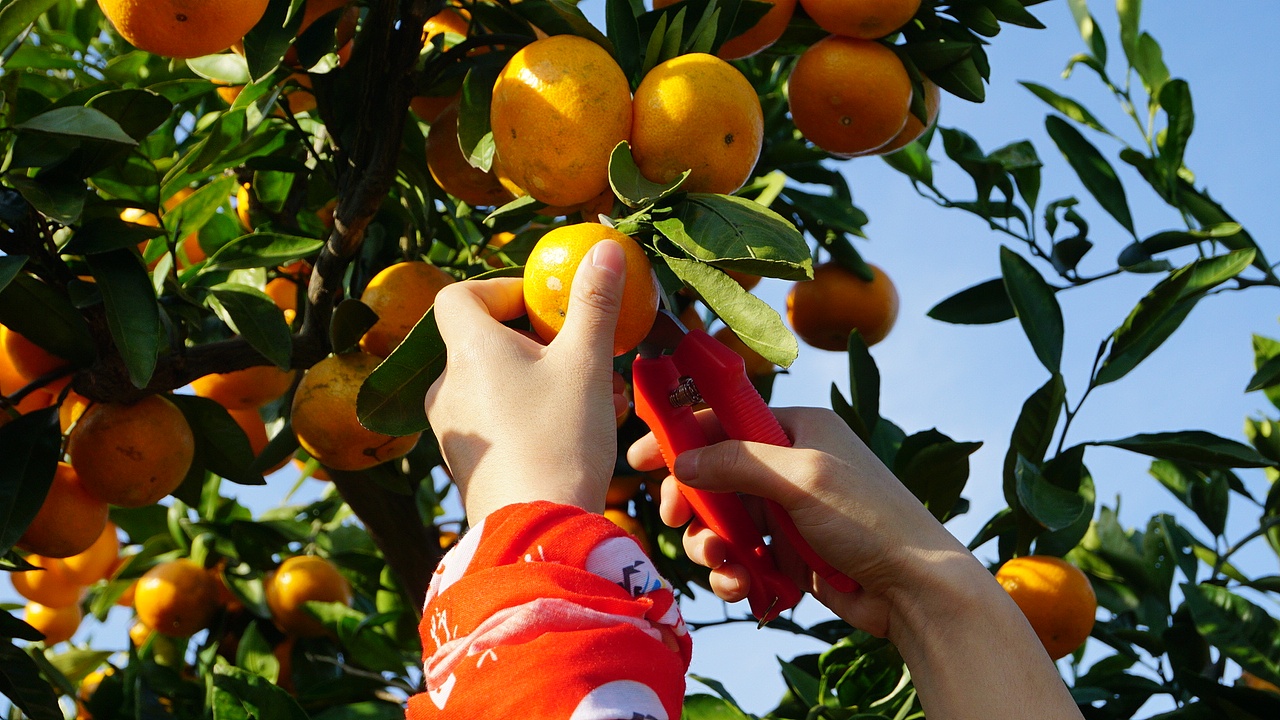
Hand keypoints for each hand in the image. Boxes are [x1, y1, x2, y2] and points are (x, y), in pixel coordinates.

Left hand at [425, 240, 627, 522]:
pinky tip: (582, 432)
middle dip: (543, 342)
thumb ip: (594, 302)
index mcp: (467, 351)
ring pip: (500, 384)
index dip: (501, 290)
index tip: (546, 306)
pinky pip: (499, 420)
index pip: (458, 295)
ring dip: (548, 380)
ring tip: (602, 397)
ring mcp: (454, 429)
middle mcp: (448, 386)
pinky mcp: (468, 464)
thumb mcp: (586, 363)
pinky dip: (535, 414)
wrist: (538, 531)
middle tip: (590, 355)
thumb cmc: (561, 440)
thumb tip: (604, 246)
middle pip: (487, 341)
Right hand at [627, 407, 977, 636]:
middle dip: (692, 502)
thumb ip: (738, 463)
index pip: (724, 420)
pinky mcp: (789, 554)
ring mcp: (788, 512)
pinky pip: (742, 558)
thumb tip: (682, 462)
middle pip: (714, 475)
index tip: (640, 459)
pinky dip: (735, 573)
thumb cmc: (870, 519)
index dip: (680, 436)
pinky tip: (745, 588)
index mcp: (798, 429)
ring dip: (712, 545)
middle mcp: (790, 465)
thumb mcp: (802, 479)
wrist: (916, 589)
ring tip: (724, 565)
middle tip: (672, 520)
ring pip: (723, 522)